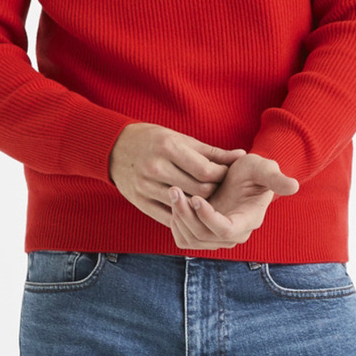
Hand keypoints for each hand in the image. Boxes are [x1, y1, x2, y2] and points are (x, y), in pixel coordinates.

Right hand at [108, 122, 246, 224]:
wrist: (114, 148)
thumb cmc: (153, 140)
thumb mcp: (180, 139)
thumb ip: (211, 152)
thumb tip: (241, 155)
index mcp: (168, 148)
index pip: (206, 171)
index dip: (222, 176)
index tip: (225, 175)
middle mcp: (156, 168)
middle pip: (199, 190)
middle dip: (214, 191)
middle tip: (218, 188)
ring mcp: (146, 187)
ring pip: (185, 205)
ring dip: (199, 205)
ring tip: (205, 198)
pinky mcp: (140, 202)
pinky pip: (168, 216)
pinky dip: (182, 215)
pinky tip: (190, 209)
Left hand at [165, 153, 298, 250]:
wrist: (240, 176)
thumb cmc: (253, 171)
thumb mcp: (265, 169)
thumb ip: (276, 179)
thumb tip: (294, 186)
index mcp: (248, 221)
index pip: (226, 231)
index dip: (208, 218)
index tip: (195, 198)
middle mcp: (233, 235)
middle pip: (204, 237)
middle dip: (186, 215)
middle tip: (175, 189)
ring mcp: (216, 238)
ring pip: (191, 240)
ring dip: (178, 218)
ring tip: (173, 192)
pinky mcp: (203, 235)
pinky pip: (184, 240)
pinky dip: (175, 224)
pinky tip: (174, 203)